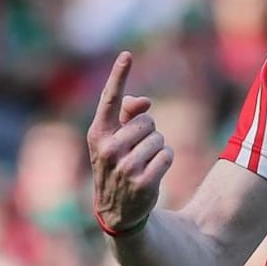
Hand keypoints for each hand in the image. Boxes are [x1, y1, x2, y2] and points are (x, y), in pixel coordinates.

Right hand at [87, 52, 173, 232]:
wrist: (118, 211)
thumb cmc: (119, 164)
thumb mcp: (115, 140)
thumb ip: (127, 114)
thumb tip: (145, 101)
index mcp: (98, 134)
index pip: (110, 100)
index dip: (119, 75)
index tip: (127, 54)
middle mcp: (108, 149)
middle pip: (148, 121)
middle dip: (149, 132)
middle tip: (137, 151)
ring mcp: (124, 167)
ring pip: (159, 138)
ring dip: (157, 149)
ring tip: (143, 164)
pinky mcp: (142, 182)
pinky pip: (168, 155)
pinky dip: (166, 161)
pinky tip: (153, 173)